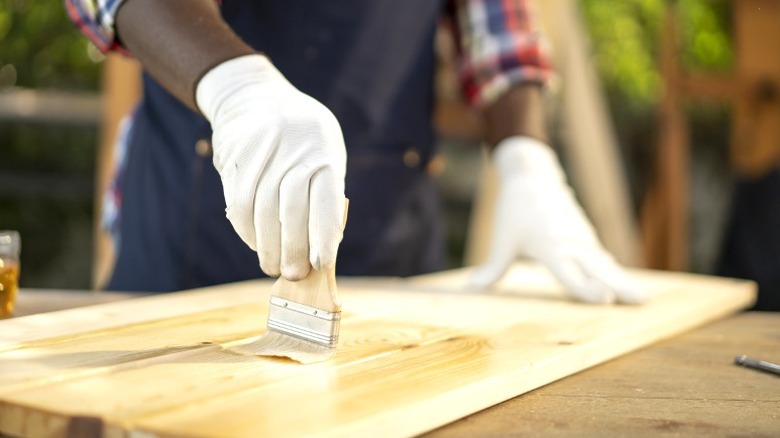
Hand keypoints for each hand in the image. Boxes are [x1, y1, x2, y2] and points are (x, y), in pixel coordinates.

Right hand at [196, 54, 346, 279]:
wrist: (254, 95)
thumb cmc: (302, 138)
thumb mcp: (324, 152)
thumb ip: (324, 193)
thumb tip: (322, 247)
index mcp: (324, 152)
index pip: (325, 202)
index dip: (323, 237)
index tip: (320, 264)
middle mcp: (293, 152)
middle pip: (290, 211)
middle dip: (292, 249)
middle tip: (293, 274)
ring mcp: (261, 154)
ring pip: (261, 212)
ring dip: (267, 246)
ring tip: (273, 266)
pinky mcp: (235, 159)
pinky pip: (238, 205)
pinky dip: (247, 231)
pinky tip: (256, 243)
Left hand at [469, 136, 646, 303]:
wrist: (533, 177)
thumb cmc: (516, 209)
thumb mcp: (503, 239)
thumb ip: (494, 267)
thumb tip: (472, 288)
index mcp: (549, 245)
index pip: (571, 272)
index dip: (586, 288)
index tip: (606, 299)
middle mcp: (570, 243)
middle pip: (598, 269)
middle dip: (620, 285)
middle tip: (642, 301)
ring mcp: (581, 239)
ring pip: (605, 264)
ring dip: (624, 280)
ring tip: (642, 299)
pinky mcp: (585, 238)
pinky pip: (603, 258)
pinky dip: (616, 271)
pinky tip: (628, 287)